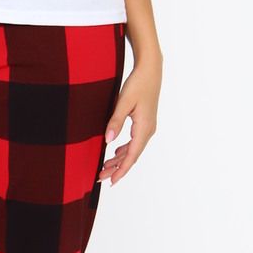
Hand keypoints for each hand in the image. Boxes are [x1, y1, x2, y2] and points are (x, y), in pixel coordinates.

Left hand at [98, 54, 161, 185]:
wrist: (151, 70)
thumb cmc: (138, 84)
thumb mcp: (123, 102)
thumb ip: (115, 121)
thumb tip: (108, 141)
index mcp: (144, 128)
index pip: (131, 156)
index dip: (121, 170)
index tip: (111, 181)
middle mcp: (148, 131)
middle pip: (131, 156)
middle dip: (117, 168)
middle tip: (101, 176)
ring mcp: (147, 127)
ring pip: (133, 150)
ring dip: (119, 160)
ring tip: (105, 167)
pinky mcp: (144, 123)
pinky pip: (134, 142)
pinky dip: (124, 150)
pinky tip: (115, 153)